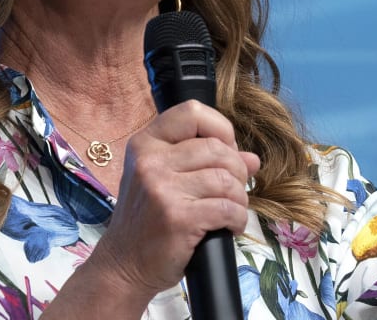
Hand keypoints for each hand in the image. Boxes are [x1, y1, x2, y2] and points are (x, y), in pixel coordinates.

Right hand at [84, 100, 260, 299]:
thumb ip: (206, 163)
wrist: (124, 265)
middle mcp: (150, 161)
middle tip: (231, 191)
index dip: (220, 128)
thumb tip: (252, 159)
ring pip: (226, 179)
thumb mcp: (165, 181)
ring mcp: (162, 189)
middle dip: (236, 171)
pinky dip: (237, 218)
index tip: (226, 151)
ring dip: (239, 198)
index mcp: (146, 143)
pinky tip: (229, 226)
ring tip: (231, 210)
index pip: (192, 112)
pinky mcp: (177, 217)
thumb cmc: (147, 221)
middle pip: (217, 148)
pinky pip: (227, 208)